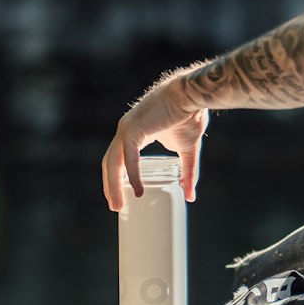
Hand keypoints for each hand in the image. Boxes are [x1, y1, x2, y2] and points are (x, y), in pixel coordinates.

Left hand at [101, 75, 208, 211]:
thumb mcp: (187, 150)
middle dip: (110, 187)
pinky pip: (129, 158)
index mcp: (134, 133)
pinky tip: (137, 190)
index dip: (117, 179)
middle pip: (110, 164)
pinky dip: (132, 176)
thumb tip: (190, 196)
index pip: (118, 159)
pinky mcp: (133, 129)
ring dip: (113, 186)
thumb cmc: (189, 116)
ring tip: (118, 205)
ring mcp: (127, 129)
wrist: (193, 96)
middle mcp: (126, 131)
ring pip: (113, 163)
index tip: (121, 197)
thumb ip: (187, 173)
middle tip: (116, 208)